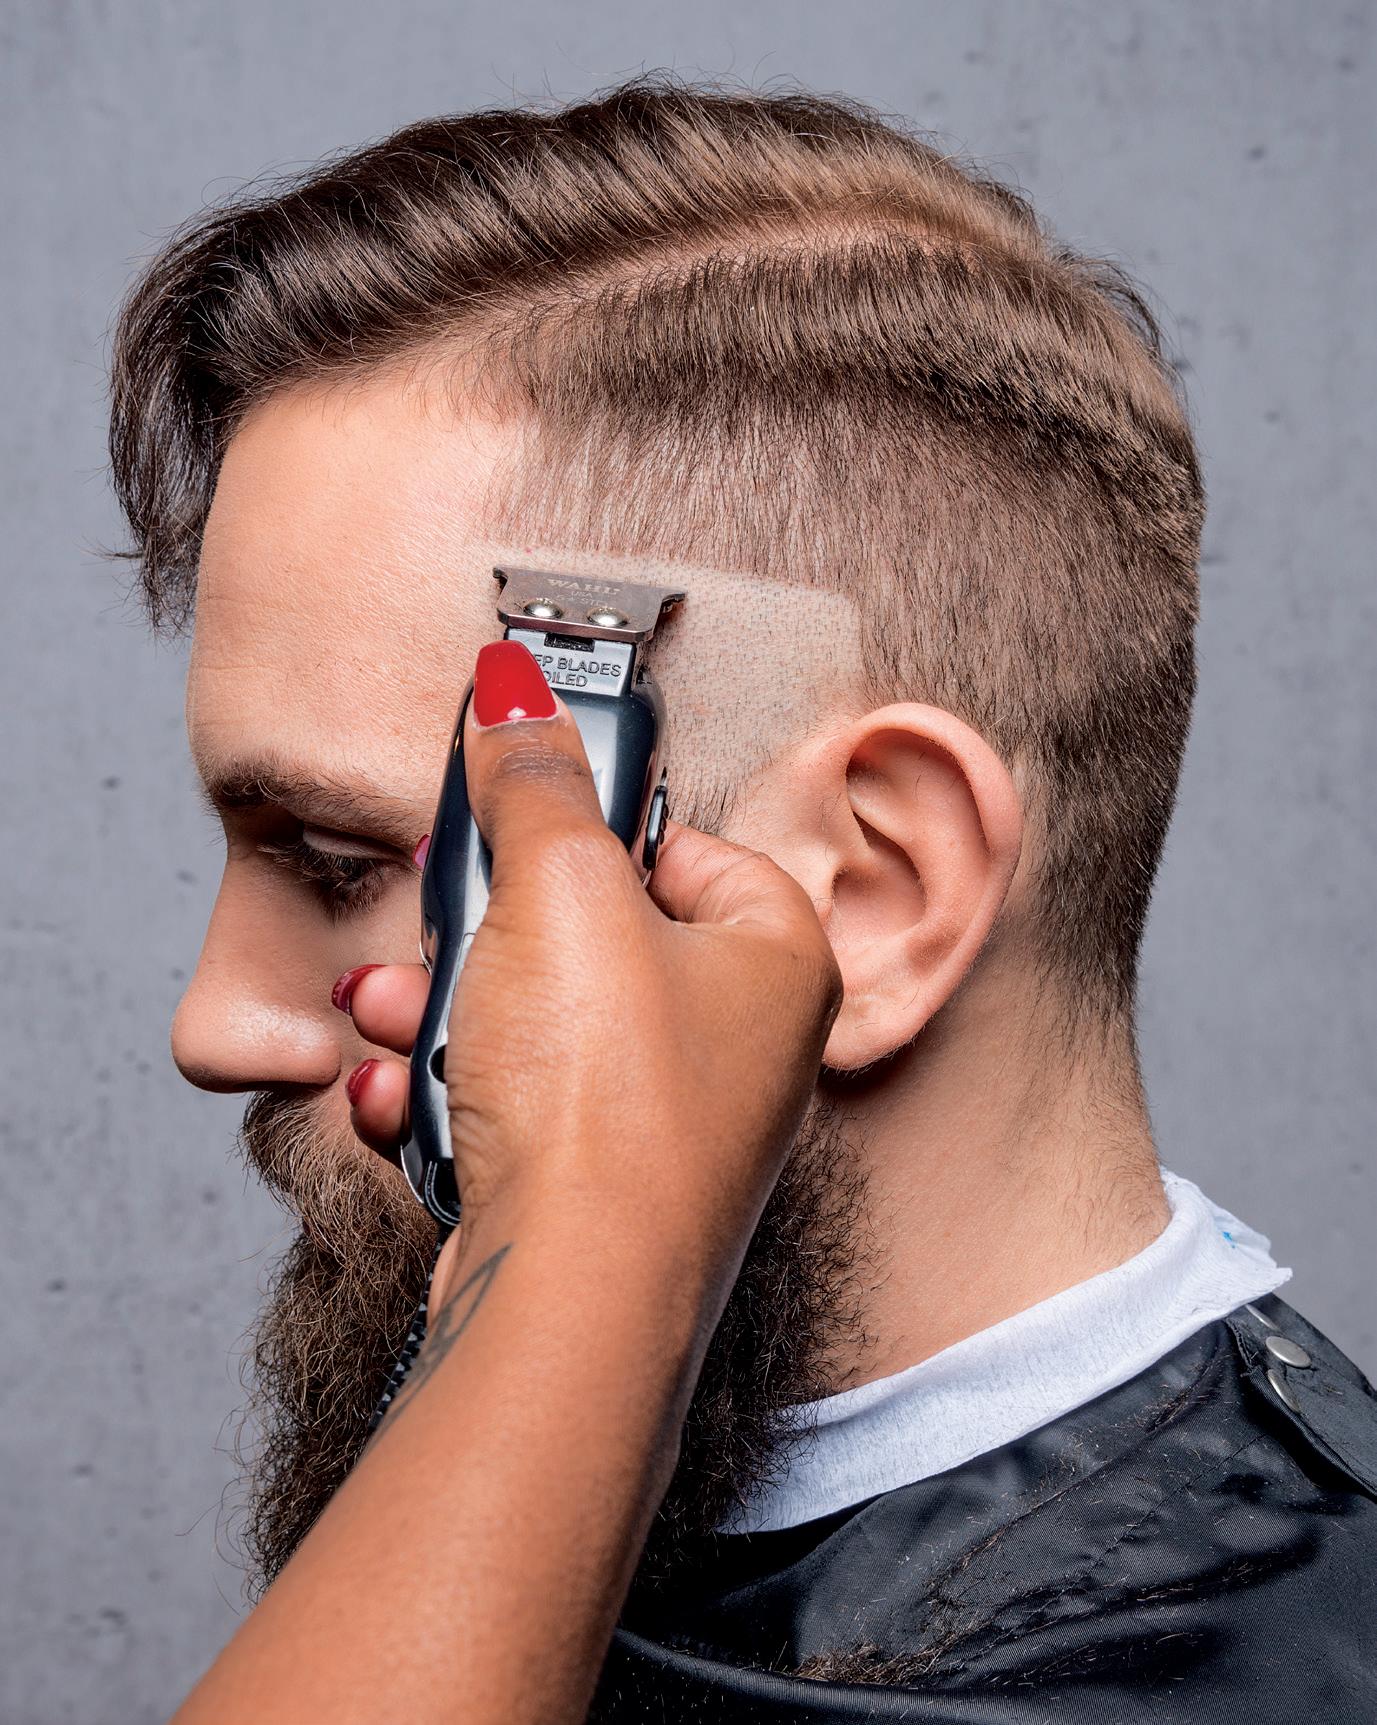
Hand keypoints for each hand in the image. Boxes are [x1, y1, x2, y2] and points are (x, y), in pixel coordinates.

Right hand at [341, 639, 841, 1294]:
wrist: (564, 1301)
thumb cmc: (603, 1100)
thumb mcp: (559, 888)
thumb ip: (535, 780)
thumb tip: (516, 687)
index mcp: (777, 956)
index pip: (683, 843)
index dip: (586, 829)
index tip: (512, 822)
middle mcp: (741, 1043)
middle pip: (590, 936)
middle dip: (484, 934)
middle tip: (443, 930)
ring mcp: (670, 1124)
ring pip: (533, 1023)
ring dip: (444, 1012)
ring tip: (394, 1016)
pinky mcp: (596, 1189)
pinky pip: (513, 1105)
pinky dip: (450, 1095)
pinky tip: (408, 1101)